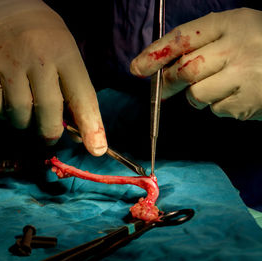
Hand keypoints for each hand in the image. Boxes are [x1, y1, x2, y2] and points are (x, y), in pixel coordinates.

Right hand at [0, 0, 107, 155]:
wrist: (1, 6)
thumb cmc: (41, 34)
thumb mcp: (65, 50)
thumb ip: (72, 86)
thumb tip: (78, 130)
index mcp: (64, 53)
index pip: (82, 95)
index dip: (91, 126)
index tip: (97, 149)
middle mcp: (38, 58)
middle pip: (48, 112)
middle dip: (50, 133)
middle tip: (49, 135)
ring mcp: (8, 63)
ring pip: (19, 115)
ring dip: (24, 123)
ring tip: (25, 112)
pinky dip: (1, 114)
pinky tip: (5, 102)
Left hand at [130, 8, 261, 120]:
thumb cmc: (260, 45)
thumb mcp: (235, 30)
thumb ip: (202, 43)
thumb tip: (159, 66)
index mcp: (231, 23)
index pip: (182, 38)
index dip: (155, 54)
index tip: (137, 67)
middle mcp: (237, 48)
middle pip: (185, 70)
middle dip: (167, 83)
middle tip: (162, 89)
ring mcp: (245, 76)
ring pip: (197, 94)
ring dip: (198, 95)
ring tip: (219, 85)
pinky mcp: (248, 102)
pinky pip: (216, 109)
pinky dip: (219, 105)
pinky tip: (236, 94)